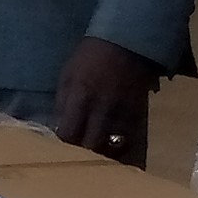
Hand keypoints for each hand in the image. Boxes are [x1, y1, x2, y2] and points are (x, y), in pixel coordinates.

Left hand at [53, 37, 158, 168]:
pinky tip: (115, 147)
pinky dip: (121, 144)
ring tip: (97, 156)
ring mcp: (122, 111)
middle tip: (79, 156)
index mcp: (79, 97)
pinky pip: (129, 137)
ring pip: (112, 145)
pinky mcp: (138, 111)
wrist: (127, 40)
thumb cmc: (90, 56)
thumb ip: (63, 103)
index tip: (61, 148)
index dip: (63, 146)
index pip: (68, 134)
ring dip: (103, 152)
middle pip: (91, 145)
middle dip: (83, 154)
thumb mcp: (67, 75)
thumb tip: (58, 128)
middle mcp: (101, 108)